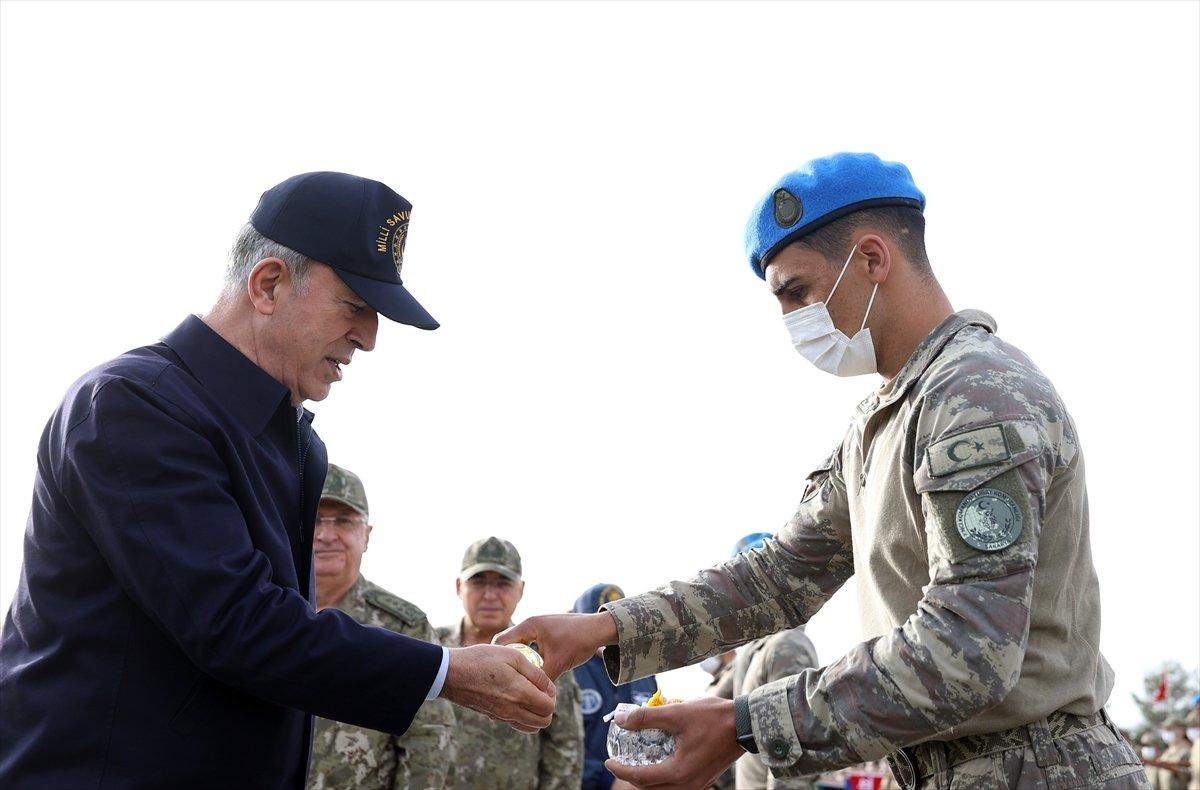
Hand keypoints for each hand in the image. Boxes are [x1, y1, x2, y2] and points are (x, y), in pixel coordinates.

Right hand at [440, 644, 556, 732]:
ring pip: (530, 727)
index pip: (549, 707)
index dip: (553, 696)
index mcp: (520, 694)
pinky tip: (516, 698)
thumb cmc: (481, 659)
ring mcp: (502, 716)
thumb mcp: (512, 656)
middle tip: (541, 690)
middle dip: (548, 707)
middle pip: (543, 722)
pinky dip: (523, 716)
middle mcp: (512, 710)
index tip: (547, 684)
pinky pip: (516, 724)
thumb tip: (550, 687)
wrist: (451, 673)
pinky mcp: (493, 717)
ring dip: (536, 714)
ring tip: (531, 694)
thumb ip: (536, 673)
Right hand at [494, 612, 617, 680]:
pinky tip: (528, 674)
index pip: (502, 642)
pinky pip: (529, 647)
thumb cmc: (580, 641)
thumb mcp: (558, 662)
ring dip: (517, 661)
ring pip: (519, 647)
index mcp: (529, 625)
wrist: (600, 629)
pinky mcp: (545, 634)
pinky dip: (527, 659)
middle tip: (499, 681)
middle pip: (508, 645)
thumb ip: (543, 679)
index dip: (496, 659)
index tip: (493, 677)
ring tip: (511, 680)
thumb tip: (531, 699)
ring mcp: (538, 628)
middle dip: (505, 662)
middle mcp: (530, 624)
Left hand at [604, 697, 742, 788]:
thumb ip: (647, 718)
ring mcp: (697, 784)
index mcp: (679, 772)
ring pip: (663, 788)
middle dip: (632, 776)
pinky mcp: (703, 778)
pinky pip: (676, 783)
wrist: (745, 724)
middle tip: (620, 761)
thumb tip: (622, 719)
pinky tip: (659, 758)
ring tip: (637, 760)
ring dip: (648, 777)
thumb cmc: (713, 718)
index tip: (608, 761)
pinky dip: (662, 775)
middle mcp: (688, 784)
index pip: (641, 777)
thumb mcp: (676, 713)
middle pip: (651, 788)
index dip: (621, 770)